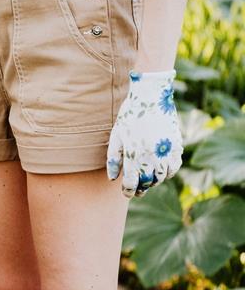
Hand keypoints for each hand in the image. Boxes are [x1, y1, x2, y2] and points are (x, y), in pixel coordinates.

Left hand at [106, 70, 183, 197]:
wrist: (151, 96)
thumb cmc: (129, 115)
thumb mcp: (116, 135)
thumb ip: (113, 158)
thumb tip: (112, 178)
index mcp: (134, 154)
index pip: (132, 182)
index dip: (128, 191)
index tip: (126, 193)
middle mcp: (151, 155)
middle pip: (147, 182)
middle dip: (141, 189)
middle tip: (137, 192)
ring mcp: (166, 151)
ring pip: (161, 177)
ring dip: (154, 182)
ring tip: (148, 182)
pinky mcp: (176, 145)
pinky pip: (174, 167)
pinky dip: (167, 173)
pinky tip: (160, 172)